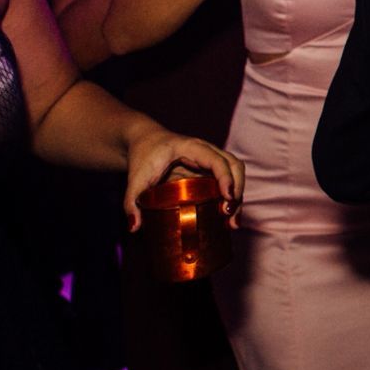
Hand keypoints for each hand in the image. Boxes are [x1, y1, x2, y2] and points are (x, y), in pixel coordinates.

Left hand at [123, 126, 244, 230]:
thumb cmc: (143, 155)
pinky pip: (228, 179)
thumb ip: (131, 202)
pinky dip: (231, 196)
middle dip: (237, 189)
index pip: (216, 160)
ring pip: (236, 172)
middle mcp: (207, 151)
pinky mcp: (209, 170)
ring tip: (231, 221)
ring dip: (238, 195)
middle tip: (228, 214)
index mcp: (191, 147)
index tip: (227, 198)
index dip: (226, 178)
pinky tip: (226, 217)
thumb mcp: (135, 178)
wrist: (145, 141)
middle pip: (234, 165)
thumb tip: (134, 228)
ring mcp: (210, 160)